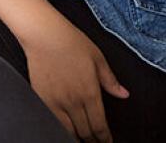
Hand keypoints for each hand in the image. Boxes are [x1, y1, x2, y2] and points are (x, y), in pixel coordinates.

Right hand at [21, 21, 128, 142]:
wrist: (44, 34)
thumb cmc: (70, 42)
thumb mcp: (98, 58)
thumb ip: (110, 80)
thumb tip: (123, 94)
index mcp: (89, 92)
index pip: (100, 126)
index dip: (105, 139)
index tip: (107, 142)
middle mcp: (73, 101)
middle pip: (85, 133)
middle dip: (93, 141)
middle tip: (97, 142)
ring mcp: (55, 102)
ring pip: (68, 132)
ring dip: (78, 138)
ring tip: (83, 139)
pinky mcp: (42, 100)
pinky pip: (52, 122)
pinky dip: (61, 129)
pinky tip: (66, 129)